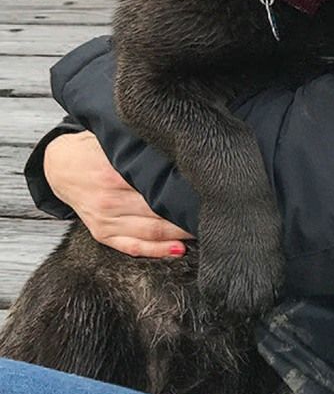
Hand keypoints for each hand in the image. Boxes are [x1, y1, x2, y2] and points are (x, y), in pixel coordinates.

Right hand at [43, 131, 193, 257]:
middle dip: (186, 214)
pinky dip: (157, 250)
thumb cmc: (93, 151)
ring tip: (203, 230)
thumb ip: (141, 148)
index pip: (157, 186)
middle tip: (214, 213)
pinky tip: (178, 250)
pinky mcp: (102, 234)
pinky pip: (133, 247)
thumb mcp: (114, 142)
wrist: (59, 168)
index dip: (184, 191)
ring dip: (179, 234)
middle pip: (158, 212)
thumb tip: (178, 149)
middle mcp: (110, 200)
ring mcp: (106, 220)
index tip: (207, 190)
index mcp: (114, 174)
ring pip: (150, 232)